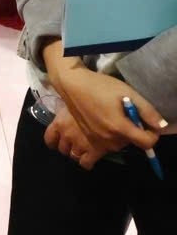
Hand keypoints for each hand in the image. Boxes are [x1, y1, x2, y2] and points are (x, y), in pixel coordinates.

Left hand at [44, 106, 105, 169]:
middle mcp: (67, 134)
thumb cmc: (92, 98)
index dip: (54, 141)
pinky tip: (92, 158)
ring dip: (78, 153)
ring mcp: (79, 144)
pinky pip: (86, 163)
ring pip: (73, 156)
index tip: (58, 142)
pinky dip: (87, 162)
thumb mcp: (76, 102)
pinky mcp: (94, 151)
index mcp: (60, 122)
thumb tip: (72, 112)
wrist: (111, 106)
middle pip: (63, 149)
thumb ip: (72, 111)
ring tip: (86, 149)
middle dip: (69, 147)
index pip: (49, 137)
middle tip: (77, 143)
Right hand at [47, 55, 161, 152]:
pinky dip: (106, 143)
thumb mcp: (127, 92)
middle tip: (125, 115)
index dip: (152, 134)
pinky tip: (102, 130)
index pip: (147, 143)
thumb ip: (147, 111)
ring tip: (112, 120)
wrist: (72, 85)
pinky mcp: (87, 139)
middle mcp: (108, 139)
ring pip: (117, 147)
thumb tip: (161, 126)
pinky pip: (102, 149)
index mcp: (119, 127)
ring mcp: (95, 141)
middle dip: (133, 133)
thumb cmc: (100, 86)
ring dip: (120, 137)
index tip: (147, 124)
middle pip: (131, 144)